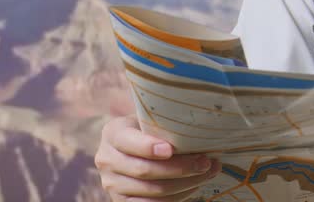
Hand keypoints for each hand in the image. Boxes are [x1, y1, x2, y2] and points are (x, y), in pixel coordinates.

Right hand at [94, 114, 221, 200]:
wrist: (133, 149)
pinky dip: (176, 198)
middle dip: (180, 168)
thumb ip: (164, 125)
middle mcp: (106, 159)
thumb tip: (200, 132)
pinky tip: (193, 187)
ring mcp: (111, 183)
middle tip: (206, 163)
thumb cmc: (150, 130)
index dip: (148, 147)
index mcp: (113, 133)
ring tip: (207, 173)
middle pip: (145, 170)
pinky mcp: (120, 201)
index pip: (129, 142)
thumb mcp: (151, 120)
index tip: (171, 149)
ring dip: (185, 184)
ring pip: (152, 190)